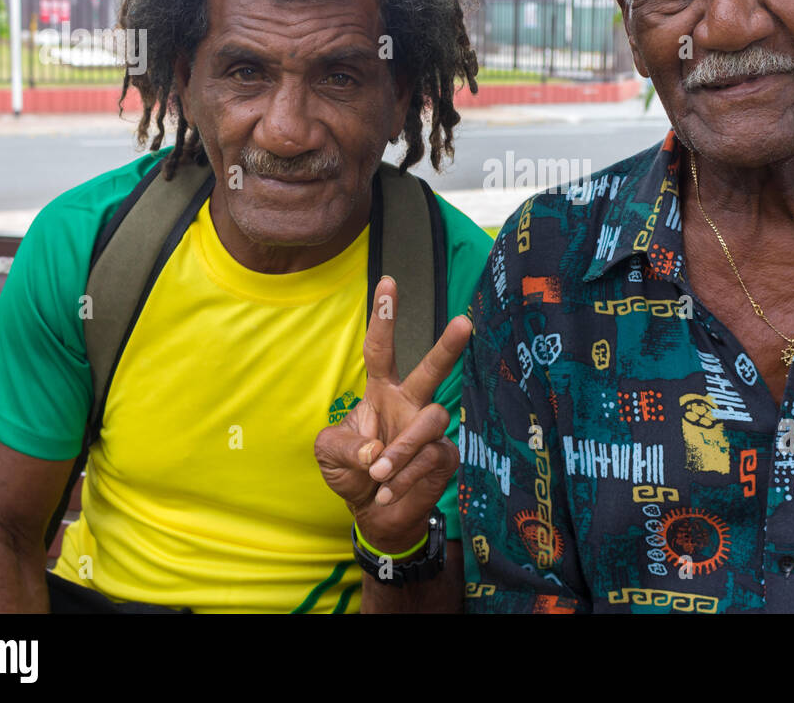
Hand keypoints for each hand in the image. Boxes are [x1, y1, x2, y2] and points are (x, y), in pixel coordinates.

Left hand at [314, 275, 471, 554]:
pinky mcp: (444, 457)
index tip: (388, 281)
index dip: (384, 318)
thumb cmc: (352, 472)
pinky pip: (430, 458)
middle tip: (464, 322)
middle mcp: (410, 404)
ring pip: (431, 421)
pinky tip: (386, 492)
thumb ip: (345, 447)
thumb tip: (376, 451)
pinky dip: (403, 479)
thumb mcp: (329, 455)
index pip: (381, 350)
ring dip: (402, 449)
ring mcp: (430, 430)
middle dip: (448, 346)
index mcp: (381, 392)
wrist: (375, 513)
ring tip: (379, 473)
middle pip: (432, 370)